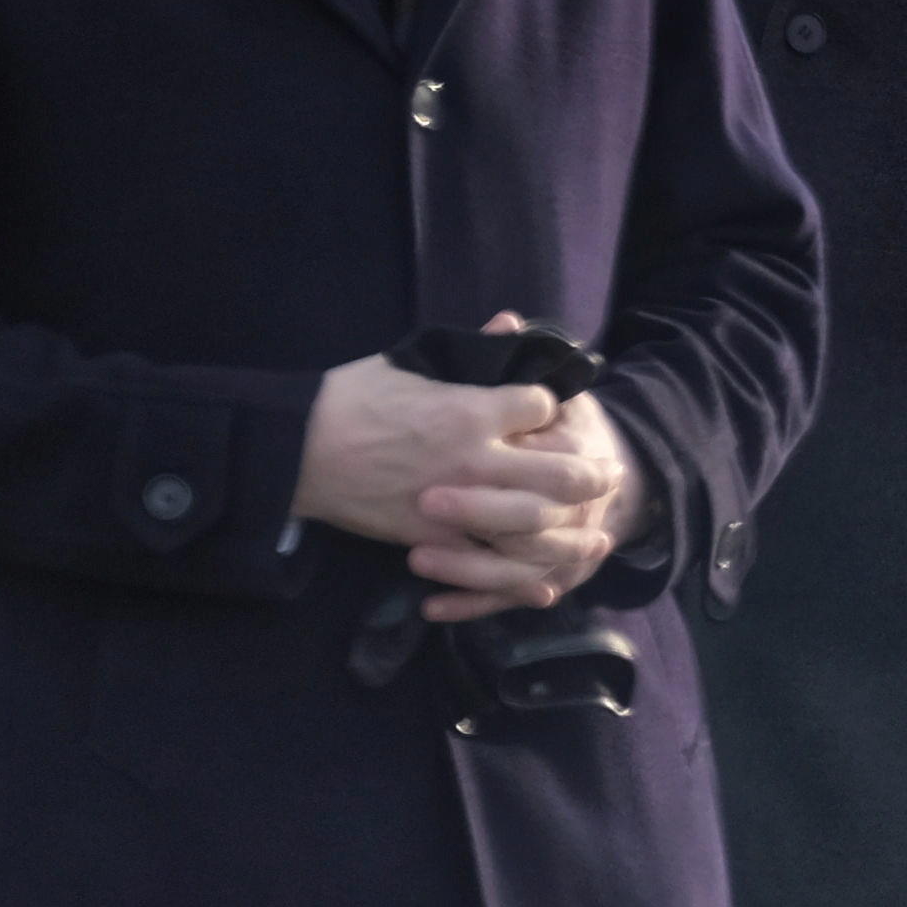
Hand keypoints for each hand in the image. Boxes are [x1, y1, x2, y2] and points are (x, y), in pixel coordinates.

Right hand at [300, 317, 647, 623]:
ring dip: (572, 532)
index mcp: (470, 409)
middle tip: (609, 475)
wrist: (297, 450)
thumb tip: (510, 323)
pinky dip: (521, 580)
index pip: (543, 408)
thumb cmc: (349, 399)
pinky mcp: (433, 538)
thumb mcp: (410, 361)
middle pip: (559, 472)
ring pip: (535, 525)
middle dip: (591, 474)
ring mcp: (457, 503)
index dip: (553, 409)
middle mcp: (475, 459)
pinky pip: (488, 565)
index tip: (552, 414)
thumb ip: (468, 349)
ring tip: (595, 535)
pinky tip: (548, 584)